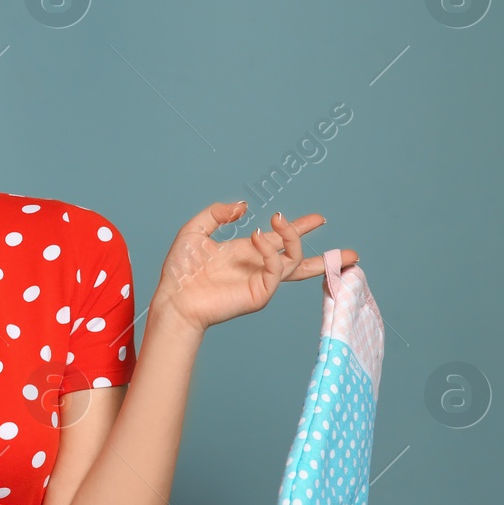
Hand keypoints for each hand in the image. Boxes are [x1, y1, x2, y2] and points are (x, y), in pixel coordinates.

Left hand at [152, 201, 359, 332]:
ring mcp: (261, 280)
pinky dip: (271, 251)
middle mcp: (257, 266)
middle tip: (329, 228)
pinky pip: (277, 269)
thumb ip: (217, 213)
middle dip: (321, 248)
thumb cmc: (180, 270)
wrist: (175, 298)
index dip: (297, 228)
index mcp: (245, 253)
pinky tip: (256, 237)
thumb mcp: (195, 230)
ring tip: (278, 220)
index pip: (278, 240)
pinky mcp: (260, 293)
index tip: (318, 219)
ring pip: (295, 260)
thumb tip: (242, 206)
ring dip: (292, 237)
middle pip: (298, 257)